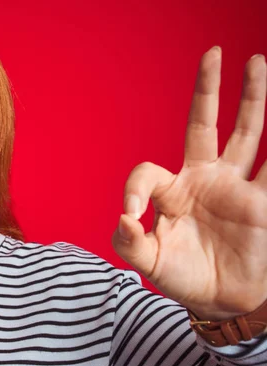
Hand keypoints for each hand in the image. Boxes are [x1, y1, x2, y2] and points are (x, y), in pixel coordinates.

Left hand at [112, 47, 266, 320]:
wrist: (220, 301)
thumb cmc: (182, 278)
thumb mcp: (149, 264)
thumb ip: (129, 243)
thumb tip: (122, 218)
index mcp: (169, 192)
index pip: (147, 172)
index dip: (134, 188)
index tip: (130, 216)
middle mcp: (202, 179)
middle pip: (204, 125)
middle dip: (207, 91)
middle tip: (212, 53)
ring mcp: (234, 186)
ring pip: (246, 133)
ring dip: (253, 99)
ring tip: (257, 61)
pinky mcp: (261, 201)